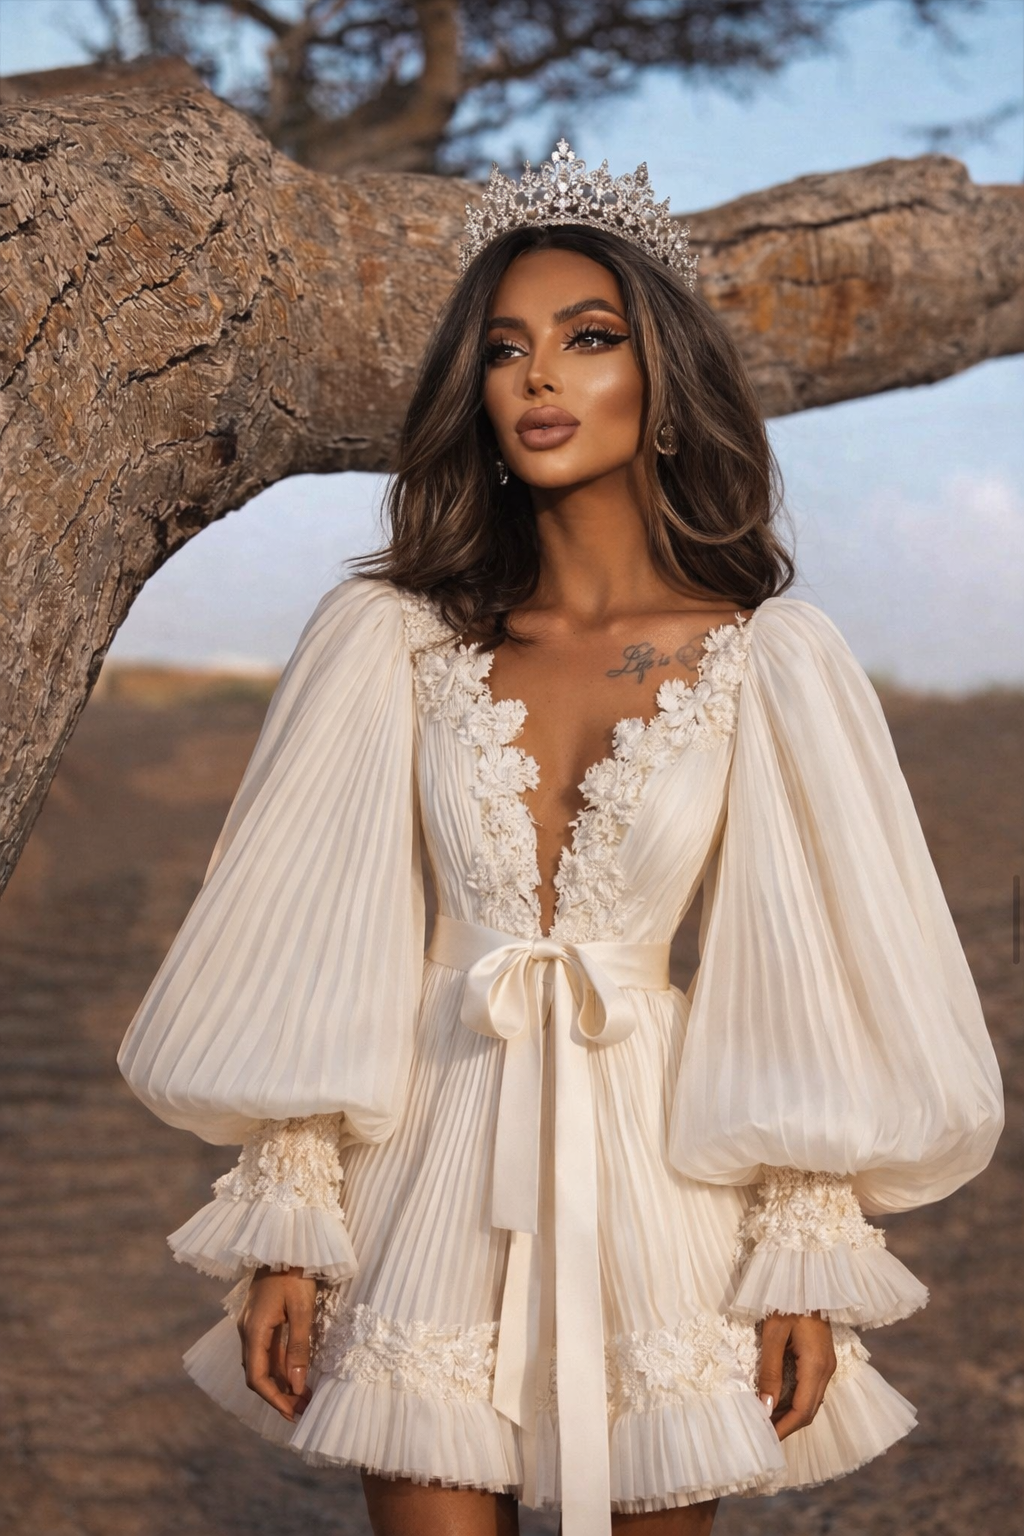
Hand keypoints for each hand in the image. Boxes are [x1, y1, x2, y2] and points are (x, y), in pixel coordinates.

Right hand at [237, 1264, 317, 1420]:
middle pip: (258, 1374)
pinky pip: (266, 1351)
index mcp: (253, 1331)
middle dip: (279, 1395)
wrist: (286, 1243)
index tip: (292, 1413)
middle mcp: (247, 1331)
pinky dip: (280, 1366)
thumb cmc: (295, 1274)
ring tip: (304, 1397)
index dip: (274, 1399)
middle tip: (302, 1409)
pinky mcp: (260, 1319)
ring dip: (281, 1382)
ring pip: (262, 1363)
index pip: (257, 1378)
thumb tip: (297, 1386)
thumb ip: (298, 1348)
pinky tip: (296, 1373)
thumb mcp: (301, 1310)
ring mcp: (252, 1325)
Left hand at [757, 1310, 835, 1440]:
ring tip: (767, 1422)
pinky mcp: (823, 1359)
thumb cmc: (786, 1300)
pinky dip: (796, 1402)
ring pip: (812, 1402)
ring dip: (791, 1415)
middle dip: (787, 1426)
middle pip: (809, 1411)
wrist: (806, 1278)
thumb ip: (770, 1372)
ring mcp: (827, 1365)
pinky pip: (812, 1390)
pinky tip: (779, 1402)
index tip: (765, 1439)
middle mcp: (826, 1370)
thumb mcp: (773, 1334)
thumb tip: (766, 1407)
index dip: (784, 1429)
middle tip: (763, 1435)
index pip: (802, 1412)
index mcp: (816, 1366)